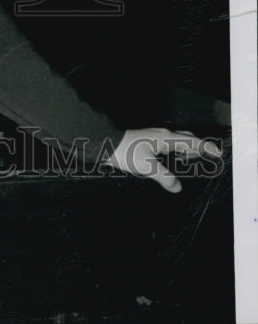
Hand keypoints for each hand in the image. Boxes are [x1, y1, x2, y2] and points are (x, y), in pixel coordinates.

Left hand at [107, 127, 222, 192]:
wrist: (105, 143)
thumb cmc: (126, 152)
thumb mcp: (147, 167)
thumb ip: (165, 177)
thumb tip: (177, 187)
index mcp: (165, 139)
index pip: (191, 142)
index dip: (205, 148)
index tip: (218, 153)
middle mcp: (162, 135)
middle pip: (185, 139)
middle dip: (197, 148)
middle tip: (207, 159)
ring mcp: (154, 137)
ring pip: (175, 142)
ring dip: (185, 151)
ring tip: (190, 163)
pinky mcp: (146, 142)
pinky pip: (166, 146)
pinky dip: (174, 153)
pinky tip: (170, 163)